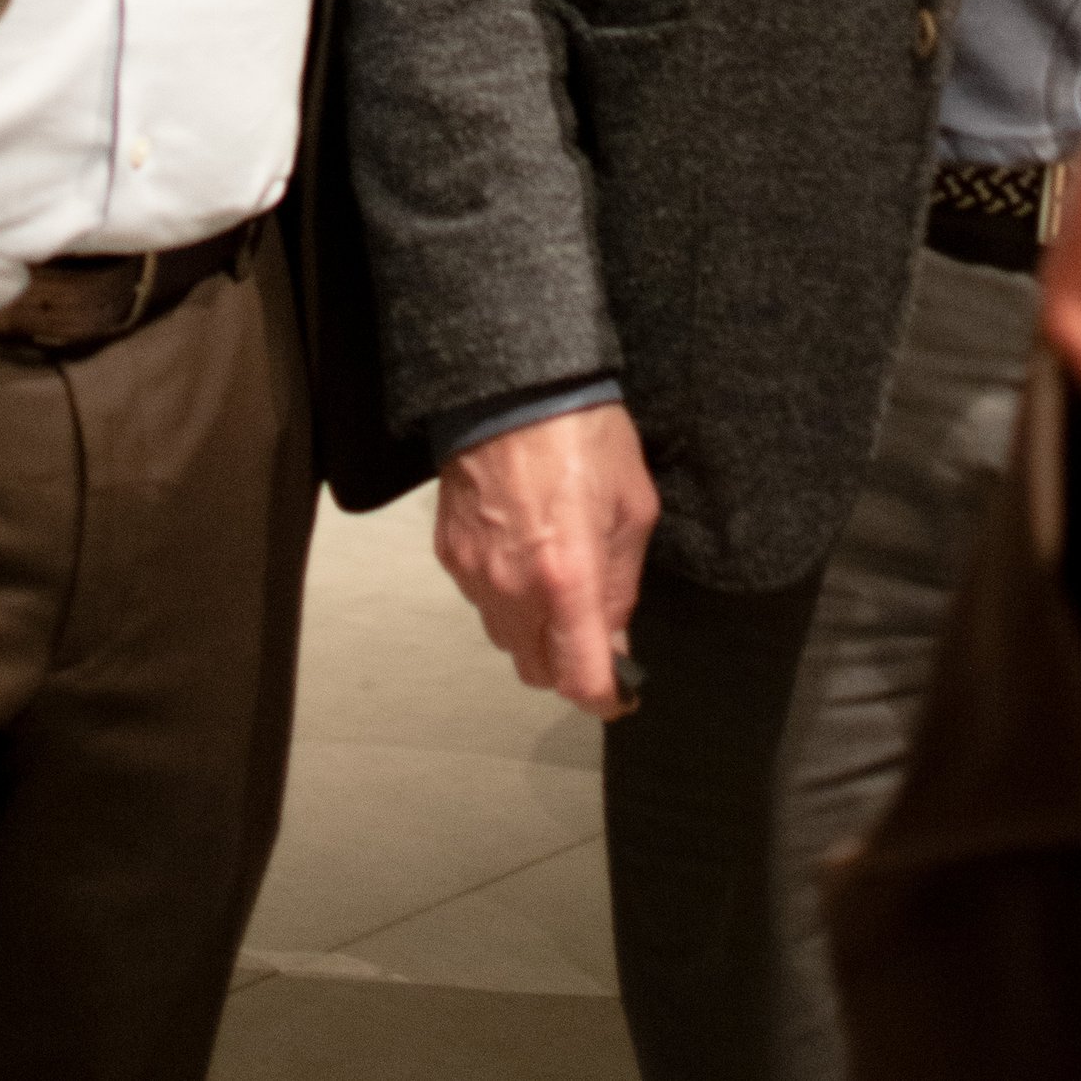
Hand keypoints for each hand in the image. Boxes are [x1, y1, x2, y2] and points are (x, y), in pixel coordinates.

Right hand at [434, 402, 660, 716]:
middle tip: (588, 627)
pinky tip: (522, 549)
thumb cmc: (583, 434)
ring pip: (504, 636)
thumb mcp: (631, 507)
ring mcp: (473, 572)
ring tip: (553, 577)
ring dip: (532, 628)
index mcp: (567, 579)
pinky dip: (503, 592)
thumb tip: (614, 639)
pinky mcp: (448, 552)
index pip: (579, 680)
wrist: (511, 384)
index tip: (619, 691)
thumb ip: (621, 584)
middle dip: (566, 662)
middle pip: (536, 670)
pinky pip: (479, 597)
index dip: (605, 696)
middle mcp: (513, 587)